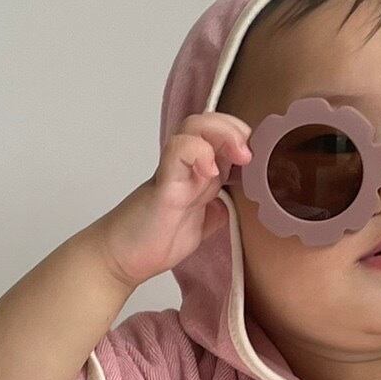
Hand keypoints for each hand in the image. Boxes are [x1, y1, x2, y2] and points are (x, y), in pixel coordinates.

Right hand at [94, 112, 254, 288]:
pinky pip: (177, 151)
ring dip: (222, 133)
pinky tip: (209, 173)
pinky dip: (198, 152)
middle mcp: (185, 165)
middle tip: (250, 155)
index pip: (220, 133)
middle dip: (236, 128)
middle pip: (208, 120)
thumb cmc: (154, 240)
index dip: (242, 135)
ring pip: (194, 126)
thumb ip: (217, 211)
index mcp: (196, 172)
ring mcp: (173, 171)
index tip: (259, 158)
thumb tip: (233, 204)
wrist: (120, 259)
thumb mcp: (200, 226)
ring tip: (239, 156)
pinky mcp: (163, 184)